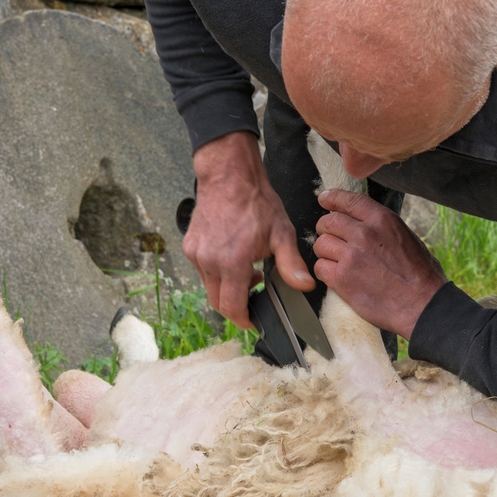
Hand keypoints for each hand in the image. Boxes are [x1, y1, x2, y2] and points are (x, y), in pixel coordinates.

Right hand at [184, 131, 313, 327]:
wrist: (229, 176)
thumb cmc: (257, 203)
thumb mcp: (281, 233)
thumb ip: (291, 264)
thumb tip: (306, 286)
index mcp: (232, 262)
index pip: (232, 307)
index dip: (244, 319)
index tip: (254, 320)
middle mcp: (209, 261)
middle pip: (218, 302)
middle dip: (237, 304)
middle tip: (255, 291)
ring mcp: (196, 254)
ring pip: (210, 287)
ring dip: (227, 288)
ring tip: (247, 270)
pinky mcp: (190, 247)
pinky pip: (203, 271)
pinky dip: (217, 273)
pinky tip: (233, 258)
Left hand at [313, 189, 445, 338]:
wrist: (422, 305)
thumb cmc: (421, 275)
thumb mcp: (408, 238)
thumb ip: (383, 227)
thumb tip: (366, 223)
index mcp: (383, 220)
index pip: (348, 200)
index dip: (332, 198)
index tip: (324, 199)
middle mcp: (364, 234)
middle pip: (329, 221)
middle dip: (325, 228)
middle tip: (329, 237)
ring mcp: (351, 256)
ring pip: (321, 244)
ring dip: (325, 251)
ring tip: (335, 259)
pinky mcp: (342, 279)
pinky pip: (320, 267)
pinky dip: (324, 271)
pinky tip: (335, 275)